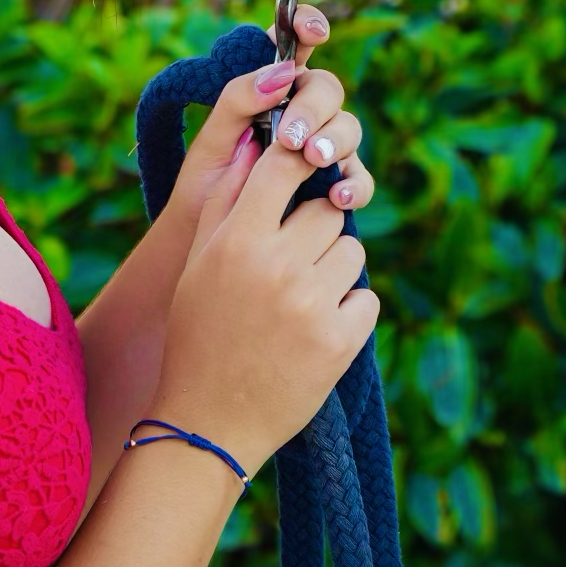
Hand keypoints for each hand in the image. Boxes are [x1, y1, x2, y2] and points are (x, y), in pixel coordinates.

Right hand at [149, 102, 379, 477]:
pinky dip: (349, 310)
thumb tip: (256, 143)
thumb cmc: (198, 336)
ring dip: (334, 269)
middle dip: (314, 231)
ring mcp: (312, 305)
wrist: (207, 423)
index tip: (305, 166)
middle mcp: (276, 267)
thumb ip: (226, 202)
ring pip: (352, 250)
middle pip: (326, 212)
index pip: (284, 167)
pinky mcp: (340, 342)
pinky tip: (317, 330)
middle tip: (292, 263)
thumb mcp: (198, 265)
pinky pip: (367, 297)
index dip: (299, 161)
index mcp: (237, 242)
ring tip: (302, 299)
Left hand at [156, 12, 377, 242]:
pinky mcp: (334, 185)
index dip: (308, 26)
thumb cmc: (205, 186)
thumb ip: (238, 100)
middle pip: (327, 90)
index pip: (294, 47)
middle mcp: (301, 113)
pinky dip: (354, 184)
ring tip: (314, 160)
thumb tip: (281, 74)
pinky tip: (338, 196)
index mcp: (269, 90)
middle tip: (292, 138)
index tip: (313, 32)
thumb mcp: (211, 141)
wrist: (207, 243)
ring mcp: (322, 148)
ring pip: (348, 129)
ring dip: (335, 140)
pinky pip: (358, 178)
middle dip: (314, 108)